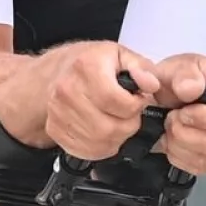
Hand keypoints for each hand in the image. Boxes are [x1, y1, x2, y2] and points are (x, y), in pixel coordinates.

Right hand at [42, 43, 160, 159]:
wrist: (54, 73)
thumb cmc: (86, 63)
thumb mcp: (118, 54)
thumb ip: (141, 67)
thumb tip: (151, 84)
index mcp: (86, 67)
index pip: (118, 101)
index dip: (136, 106)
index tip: (138, 101)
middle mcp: (69, 91)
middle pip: (109, 127)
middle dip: (129, 125)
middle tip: (129, 114)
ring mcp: (60, 113)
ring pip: (100, 142)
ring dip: (117, 138)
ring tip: (117, 122)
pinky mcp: (56, 131)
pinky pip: (87, 151)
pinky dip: (102, 147)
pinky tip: (104, 133)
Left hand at [150, 54, 205, 174]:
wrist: (178, 93)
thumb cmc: (182, 78)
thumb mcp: (176, 66)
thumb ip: (182, 75)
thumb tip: (192, 89)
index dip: (202, 117)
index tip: (182, 113)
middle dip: (184, 135)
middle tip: (170, 121)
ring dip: (180, 147)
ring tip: (171, 131)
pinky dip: (183, 158)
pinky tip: (176, 144)